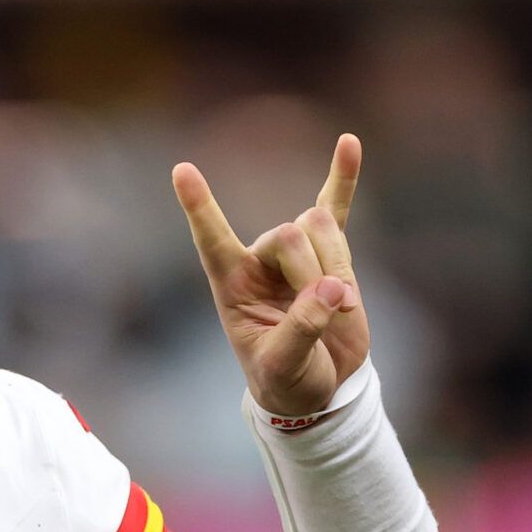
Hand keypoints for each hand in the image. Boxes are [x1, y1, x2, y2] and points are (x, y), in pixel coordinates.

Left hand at [172, 134, 369, 417]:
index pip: (211, 240)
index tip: (181, 170)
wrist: (319, 388)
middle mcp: (259, 261)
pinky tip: (349, 143)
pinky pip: (335, 208)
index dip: (199, 208)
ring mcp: (295, 254)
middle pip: (289, 235)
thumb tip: (331, 289)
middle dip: (313, 273)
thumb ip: (302, 329)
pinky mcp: (330, 255)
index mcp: (232, 285)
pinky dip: (344, 178)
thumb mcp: (283, 366)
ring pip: (319, 226)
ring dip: (338, 266)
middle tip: (327, 314)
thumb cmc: (287, 380)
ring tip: (341, 308)